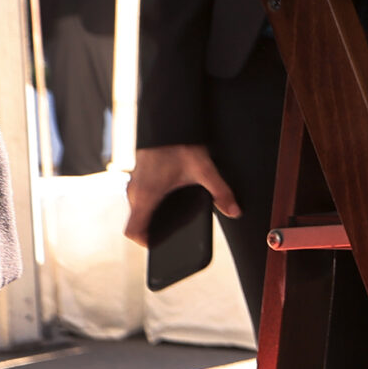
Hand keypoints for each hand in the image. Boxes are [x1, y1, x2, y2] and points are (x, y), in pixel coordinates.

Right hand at [124, 144, 240, 243]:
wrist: (167, 122)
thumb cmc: (179, 145)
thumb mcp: (204, 170)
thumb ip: (221, 192)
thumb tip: (235, 211)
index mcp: (146, 196)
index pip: (132, 231)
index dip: (145, 243)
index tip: (160, 246)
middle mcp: (135, 193)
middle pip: (137, 223)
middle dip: (153, 232)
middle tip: (172, 236)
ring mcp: (135, 184)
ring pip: (138, 210)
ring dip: (152, 218)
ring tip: (173, 221)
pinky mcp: (140, 177)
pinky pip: (141, 198)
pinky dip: (152, 205)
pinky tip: (170, 203)